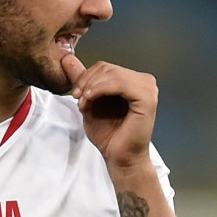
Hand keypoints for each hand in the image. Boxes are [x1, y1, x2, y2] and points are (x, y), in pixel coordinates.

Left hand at [61, 53, 157, 168]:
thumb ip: (82, 80)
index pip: (106, 66)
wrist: (119, 158)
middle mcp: (145, 82)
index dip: (86, 77)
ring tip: (84, 104)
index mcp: (134, 81)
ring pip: (112, 73)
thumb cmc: (109, 134)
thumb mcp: (90, 102)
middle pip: (108, 68)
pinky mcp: (147, 98)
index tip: (75, 95)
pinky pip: (119, 83)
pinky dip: (100, 89)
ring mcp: (148, 89)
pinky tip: (90, 100)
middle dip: (87, 82)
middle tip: (78, 100)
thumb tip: (67, 58)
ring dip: (91, 87)